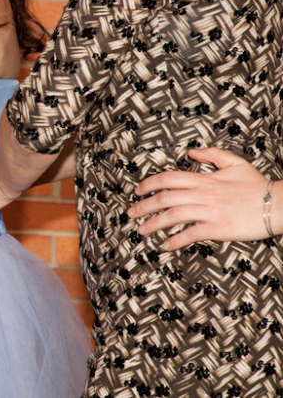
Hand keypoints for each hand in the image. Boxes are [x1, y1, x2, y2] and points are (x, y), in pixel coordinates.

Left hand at [127, 147, 271, 249]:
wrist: (279, 204)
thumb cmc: (258, 185)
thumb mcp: (235, 163)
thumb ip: (211, 154)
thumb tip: (190, 152)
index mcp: (204, 179)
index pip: (167, 178)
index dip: (149, 184)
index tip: (138, 190)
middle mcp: (203, 194)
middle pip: (164, 198)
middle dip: (143, 206)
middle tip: (131, 213)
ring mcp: (209, 212)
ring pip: (173, 216)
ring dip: (153, 224)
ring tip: (141, 230)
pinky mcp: (218, 228)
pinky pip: (191, 234)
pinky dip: (175, 241)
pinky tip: (165, 245)